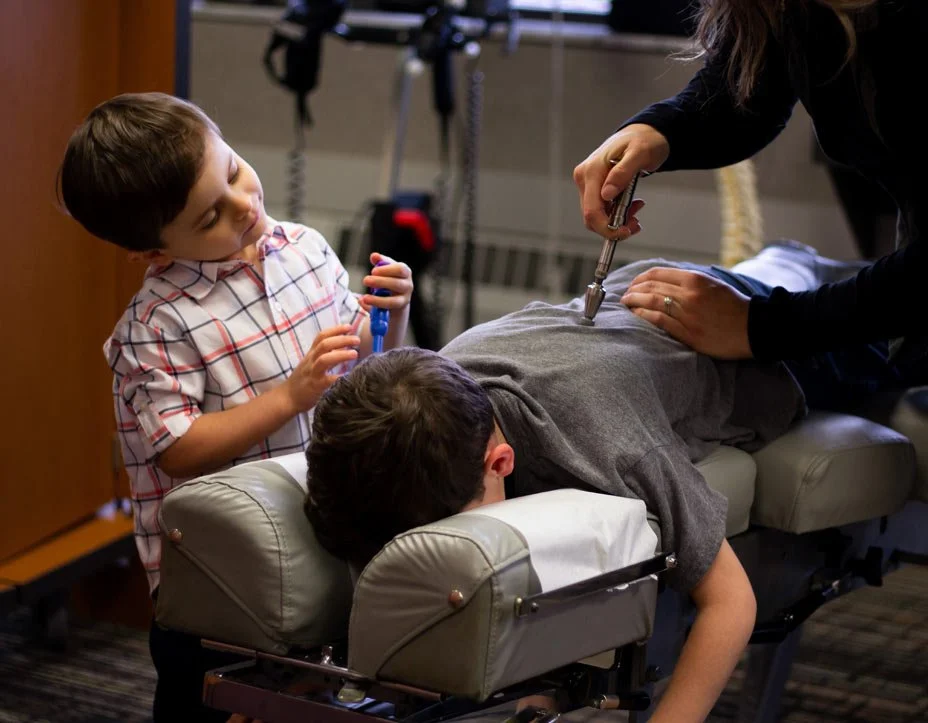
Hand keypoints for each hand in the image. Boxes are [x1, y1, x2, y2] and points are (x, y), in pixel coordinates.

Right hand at [284, 324, 359, 411]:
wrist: (287, 397)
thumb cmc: (303, 380)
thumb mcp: (312, 363)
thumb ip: (326, 355)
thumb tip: (344, 348)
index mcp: (311, 354)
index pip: (322, 336)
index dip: (335, 329)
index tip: (349, 326)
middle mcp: (311, 361)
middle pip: (324, 344)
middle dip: (342, 339)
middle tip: (357, 339)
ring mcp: (313, 373)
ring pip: (324, 359)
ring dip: (341, 354)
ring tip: (354, 353)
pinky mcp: (315, 386)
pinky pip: (327, 380)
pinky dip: (339, 377)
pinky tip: (350, 376)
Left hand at [360, 253, 413, 311]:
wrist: (394, 299)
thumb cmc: (389, 279)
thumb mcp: (385, 270)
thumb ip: (380, 262)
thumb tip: (374, 256)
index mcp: (405, 272)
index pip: (400, 269)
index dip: (386, 270)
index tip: (373, 271)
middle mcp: (408, 285)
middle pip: (397, 284)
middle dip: (380, 282)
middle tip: (365, 280)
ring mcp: (404, 299)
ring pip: (394, 302)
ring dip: (378, 300)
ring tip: (365, 298)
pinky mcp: (397, 311)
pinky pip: (387, 312)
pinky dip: (375, 308)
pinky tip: (364, 303)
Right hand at [573, 123, 668, 238]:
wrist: (643, 134)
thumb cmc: (644, 140)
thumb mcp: (639, 153)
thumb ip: (623, 173)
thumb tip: (607, 194)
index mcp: (591, 170)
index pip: (592, 210)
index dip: (607, 227)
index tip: (626, 231)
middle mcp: (584, 178)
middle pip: (592, 217)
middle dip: (613, 226)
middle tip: (636, 223)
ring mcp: (588, 183)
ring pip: (596, 216)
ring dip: (616, 221)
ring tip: (637, 210)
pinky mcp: (594, 188)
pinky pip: (601, 210)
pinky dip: (616, 214)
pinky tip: (631, 207)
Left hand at [620, 267, 753, 359]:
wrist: (755, 328)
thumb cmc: (734, 307)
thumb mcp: (713, 284)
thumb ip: (689, 281)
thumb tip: (664, 281)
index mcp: (696, 279)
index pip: (658, 273)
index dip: (640, 278)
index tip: (633, 284)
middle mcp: (690, 294)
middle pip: (651, 287)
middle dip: (633, 290)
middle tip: (625, 295)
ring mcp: (688, 314)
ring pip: (652, 302)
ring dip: (634, 302)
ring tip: (626, 304)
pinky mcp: (689, 333)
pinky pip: (660, 321)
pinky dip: (644, 316)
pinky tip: (637, 315)